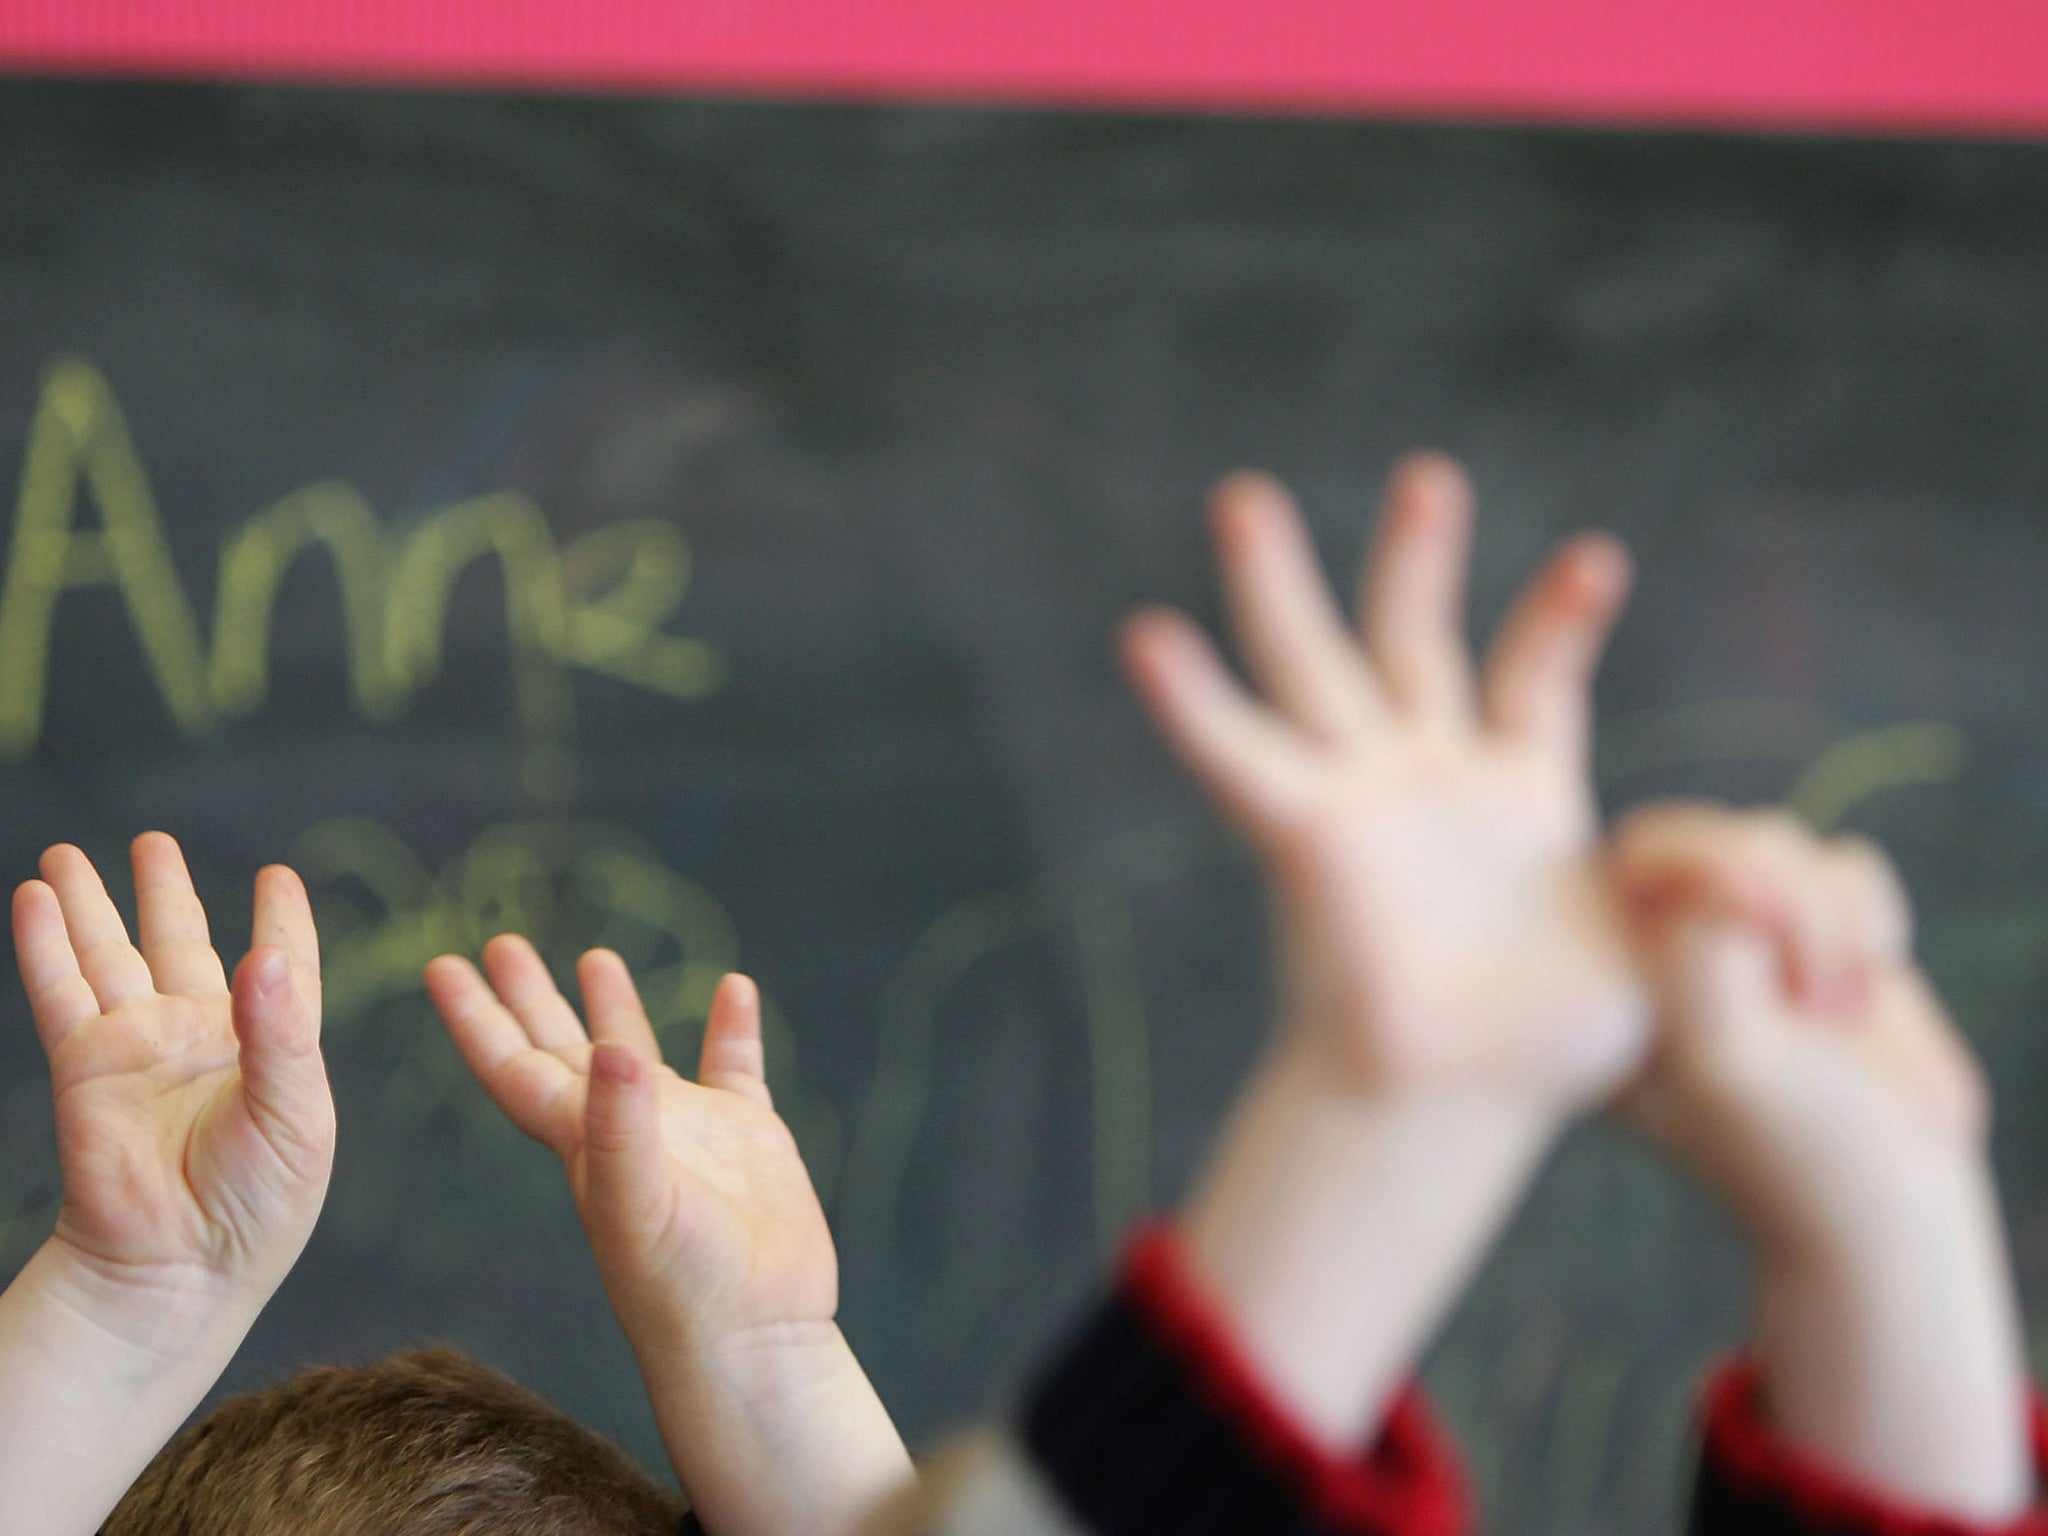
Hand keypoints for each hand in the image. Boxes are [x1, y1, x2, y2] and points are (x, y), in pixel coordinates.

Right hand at [0, 834, 330, 1535]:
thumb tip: (266, 955)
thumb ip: (282, 1033)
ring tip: (68, 853)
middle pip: (181, 946)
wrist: (181, 1268)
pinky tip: (39, 897)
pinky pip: (64, 991)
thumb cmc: (258, 1205)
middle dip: (164, 894)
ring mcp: (139, 1051)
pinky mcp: (86, 1068)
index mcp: (272, 1048)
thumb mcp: (296, 1115)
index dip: (281, 923)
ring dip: (92, 905)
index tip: (278, 877)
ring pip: (112, 957)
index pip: (281, 969)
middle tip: (153, 840)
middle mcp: (203, 1041)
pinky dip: (50, 943)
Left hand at [425, 938, 832, 1347]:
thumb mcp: (637, 1208)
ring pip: (639, 1054)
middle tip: (501, 943)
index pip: (515, 1067)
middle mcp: (625, 1130)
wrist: (756, 1339)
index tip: (442, 965)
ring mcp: (689, 1133)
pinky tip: (735, 988)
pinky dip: (733, 1028)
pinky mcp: (749, 1140)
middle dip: (529, 998)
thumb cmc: (684, 1290)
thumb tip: (613, 1047)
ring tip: (596, 955)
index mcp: (581, 1144)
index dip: (476, 1018)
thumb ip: (621, 1127)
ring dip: (616, 1007)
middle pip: (563, 1049)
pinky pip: (736, 1067)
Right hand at [1121, 455, 1643, 1106]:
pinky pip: (1239, 757)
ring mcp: (1362, 797)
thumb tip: (1748, 872)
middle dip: (1416, 557)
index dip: (1559, 618)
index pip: (1534, 679)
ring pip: (1311, 665)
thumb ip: (1698, 887)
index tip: (1598, 559)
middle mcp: (1429, 779)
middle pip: (1411, 638)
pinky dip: (1190, 702)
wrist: (1460, 1106)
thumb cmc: (1559, 1050)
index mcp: (1518, 795)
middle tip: (1430, 476)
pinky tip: (1146, 636)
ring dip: (1274, 584)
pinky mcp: (1307, 834)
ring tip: (1244, 499)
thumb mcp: (1659, 944)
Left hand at [1609, 804, 1987, 1253]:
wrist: (1889, 1197)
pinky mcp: (1810, 932)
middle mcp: (1660, 948)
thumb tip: (1716, 880)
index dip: (1713, 875)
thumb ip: (1696, 954)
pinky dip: (1870, 920)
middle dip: (1789, 898)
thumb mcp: (1720, 1055)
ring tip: (1832, 1013)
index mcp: (1608, 979)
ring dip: (1832, 921)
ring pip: (1784, 839)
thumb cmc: (1789, 1144)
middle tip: (1814, 998)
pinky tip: (1861, 991)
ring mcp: (1736, 934)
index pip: (1635, 858)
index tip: (1765, 957)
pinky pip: (1843, 864)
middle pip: (1712, 832)